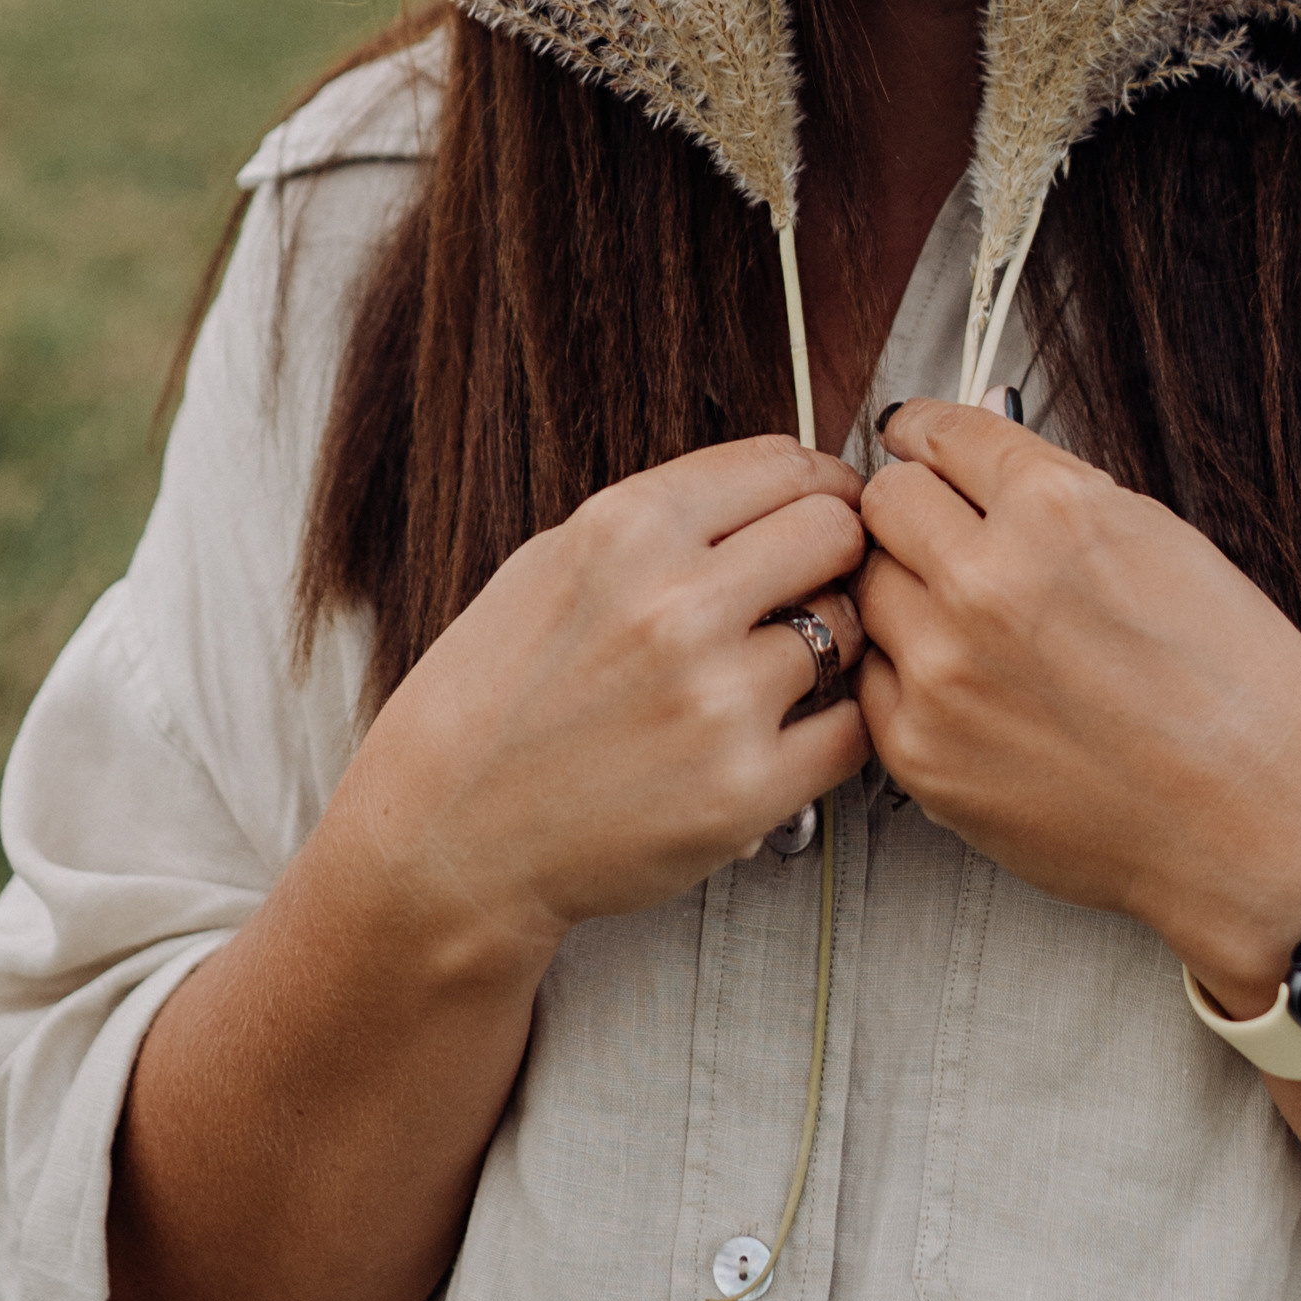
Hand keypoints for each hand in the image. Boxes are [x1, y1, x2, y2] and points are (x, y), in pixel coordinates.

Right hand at [339, 435, 870, 985]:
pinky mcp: (745, 791)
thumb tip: (776, 492)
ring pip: (849, 629)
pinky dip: (834, 724)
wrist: (449, 836)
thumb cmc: (495, 698)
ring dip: (832, 642)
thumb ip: (665, 522)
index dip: (822, 480)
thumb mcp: (555, 564)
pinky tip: (793, 725)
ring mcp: (716, 701)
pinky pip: (852, 730)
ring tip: (781, 664)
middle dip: (839, 550)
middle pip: (834, 532)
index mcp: (625, 531)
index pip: (782, 465)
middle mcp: (675, 606)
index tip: (831, 501)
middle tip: (824, 577)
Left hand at [858, 402, 1300, 1011]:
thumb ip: (1057, 492)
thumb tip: (985, 452)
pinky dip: (909, 675)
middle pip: (883, 501)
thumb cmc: (1238, 689)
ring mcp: (943, 672)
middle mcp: (986, 582)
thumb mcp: (1163, 541)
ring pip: (868, 589)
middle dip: (910, 507)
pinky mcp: (920, 752)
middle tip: (936, 530)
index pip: (942, 433)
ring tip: (968, 622)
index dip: (925, 432)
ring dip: (905, 591)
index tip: (913, 437)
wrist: (1259, 827)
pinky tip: (972, 689)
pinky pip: (875, 680)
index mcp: (1055, 510)